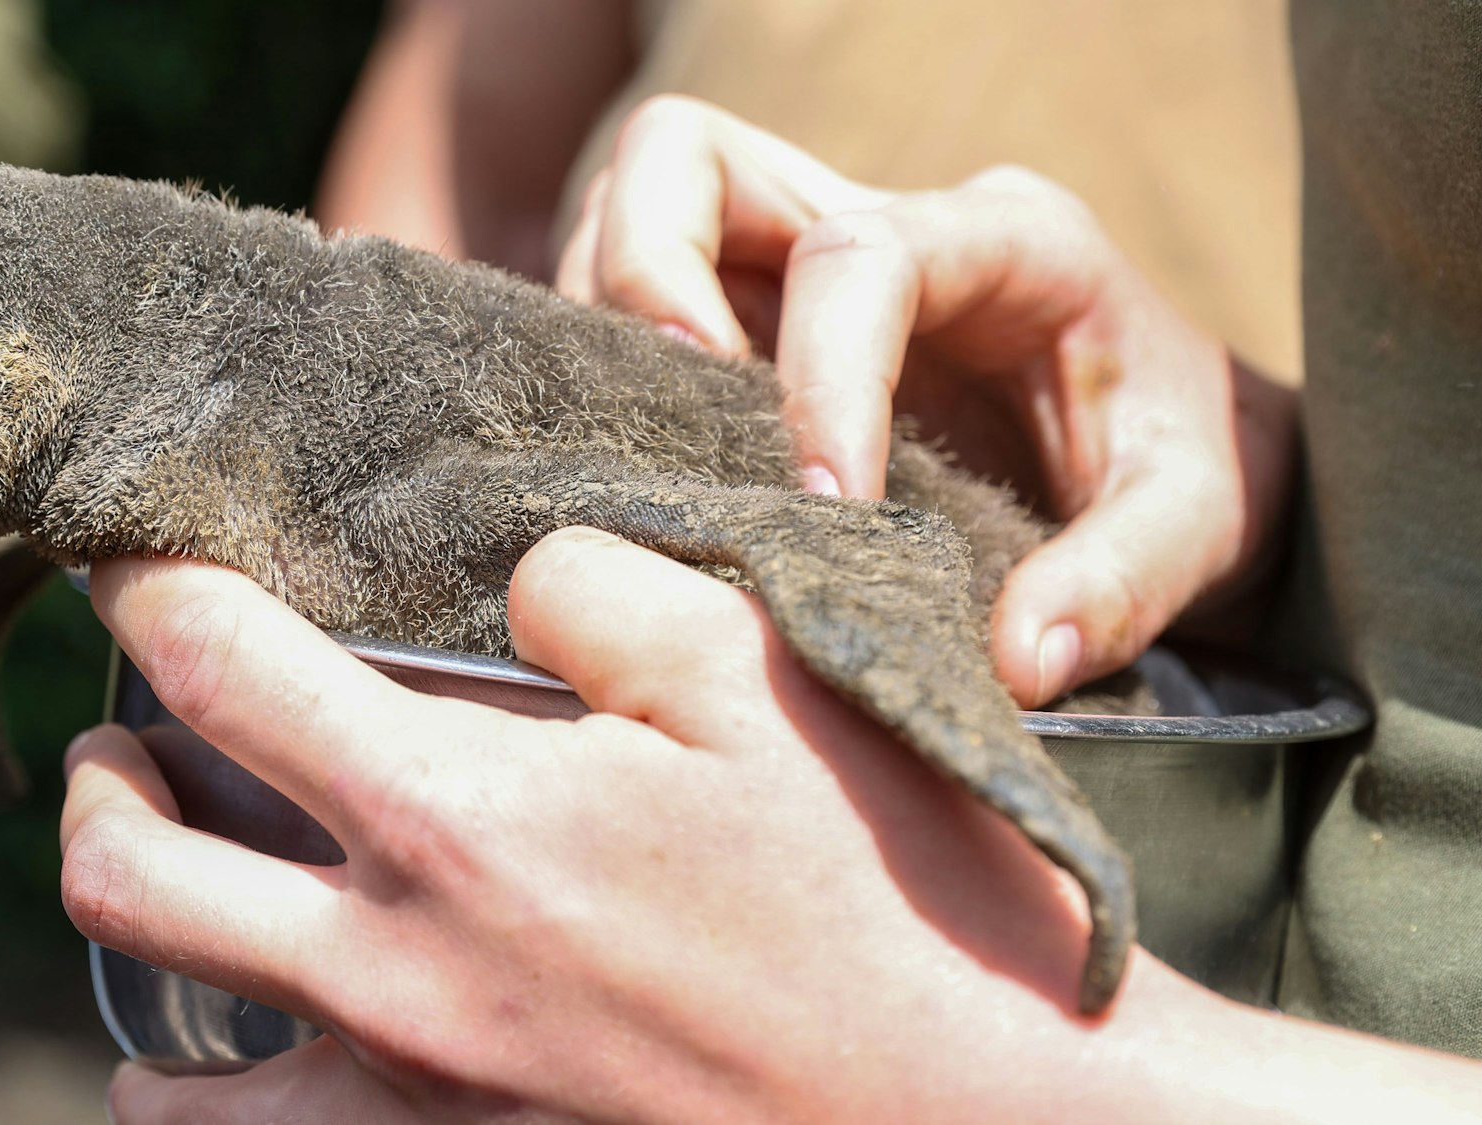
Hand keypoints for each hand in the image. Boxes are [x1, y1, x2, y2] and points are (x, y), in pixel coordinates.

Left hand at [63, 531, 1148, 1122]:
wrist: (1000, 1122)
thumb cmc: (898, 889)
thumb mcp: (765, 672)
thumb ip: (592, 591)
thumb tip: (504, 591)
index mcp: (462, 824)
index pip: (219, 671)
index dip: (148, 589)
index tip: (128, 557)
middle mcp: (401, 978)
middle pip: (124, 875)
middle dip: (91, 785)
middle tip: (120, 741)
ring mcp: (424, 1105)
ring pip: (173, 1074)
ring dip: (154, 966)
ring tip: (196, 895)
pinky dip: (236, 1100)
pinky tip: (293, 1042)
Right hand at [555, 97, 1297, 704]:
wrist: (1175, 445)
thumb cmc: (1186, 464)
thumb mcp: (1201, 521)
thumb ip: (1122, 584)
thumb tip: (1008, 663)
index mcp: (1007, 239)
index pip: (859, 258)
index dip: (814, 377)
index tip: (823, 507)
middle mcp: (886, 218)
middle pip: (689, 157)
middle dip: (643, 271)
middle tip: (665, 414)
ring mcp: (804, 255)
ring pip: (642, 206)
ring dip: (609, 312)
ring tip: (651, 447)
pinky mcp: (758, 314)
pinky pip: (639, 291)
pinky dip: (612, 361)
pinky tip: (649, 462)